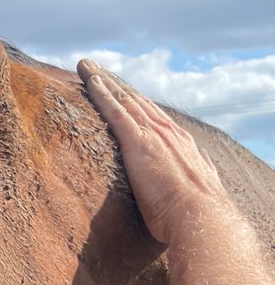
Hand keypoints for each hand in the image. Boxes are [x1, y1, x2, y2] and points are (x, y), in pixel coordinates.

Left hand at [77, 58, 232, 244]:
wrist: (199, 217)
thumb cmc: (192, 217)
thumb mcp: (190, 194)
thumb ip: (186, 182)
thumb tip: (188, 185)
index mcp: (179, 143)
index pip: (153, 117)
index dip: (136, 104)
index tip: (122, 94)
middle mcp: (167, 132)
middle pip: (136, 101)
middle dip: (115, 85)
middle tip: (96, 71)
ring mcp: (153, 134)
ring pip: (123, 99)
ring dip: (103, 81)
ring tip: (85, 67)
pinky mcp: (139, 141)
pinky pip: (116, 110)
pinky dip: (102, 93)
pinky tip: (90, 81)